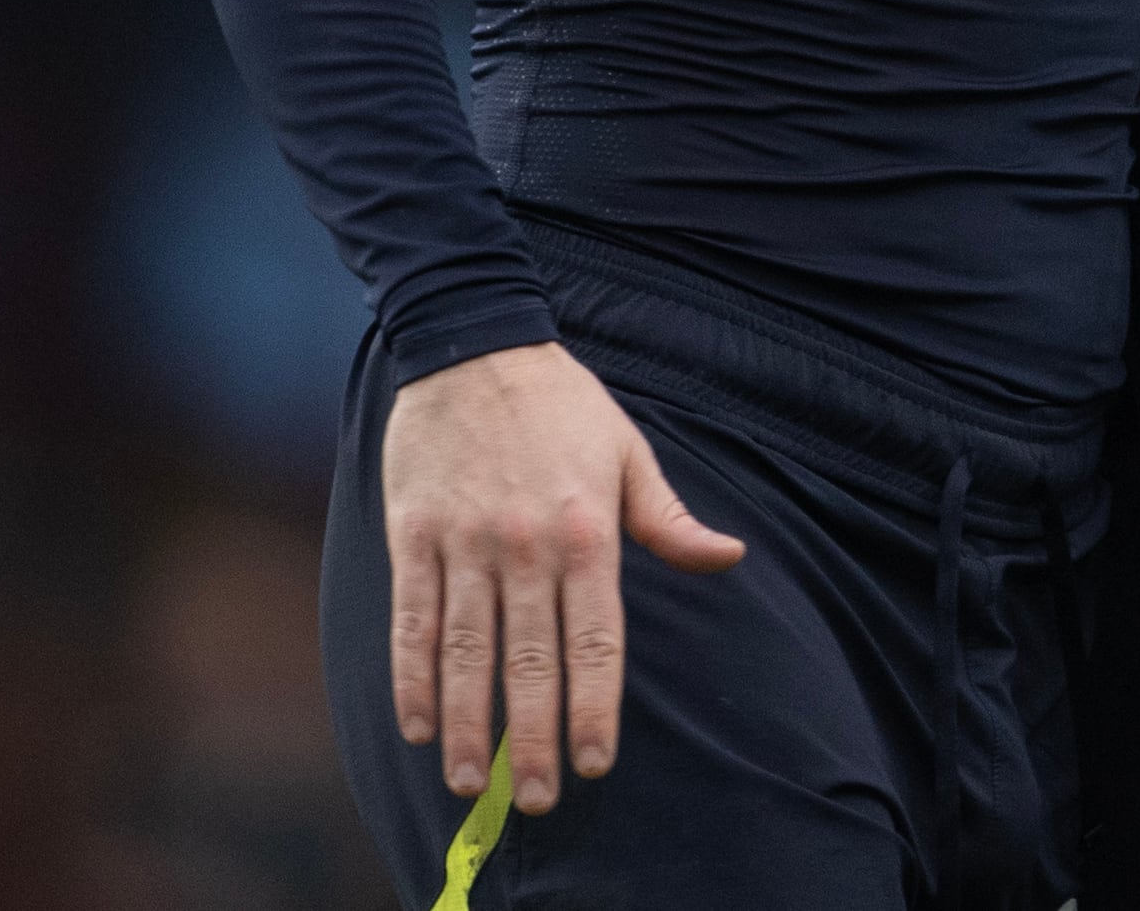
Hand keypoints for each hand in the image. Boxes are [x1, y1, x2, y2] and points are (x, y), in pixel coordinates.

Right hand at [383, 343, 745, 812]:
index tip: (594, 764)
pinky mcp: (412, 533)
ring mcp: (465, 540)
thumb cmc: (564, 403)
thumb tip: (730, 557)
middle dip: (531, 740)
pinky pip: (411, 619)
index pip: (595, 641)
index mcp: (588, 530)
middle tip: (535, 800)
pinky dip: (409, 677)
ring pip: (463, 652)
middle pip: (529, 662)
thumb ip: (670, 519)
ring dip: (464, 724)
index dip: (594, 708)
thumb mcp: (630, 452)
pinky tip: (414, 724)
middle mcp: (526, 544)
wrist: (474, 340)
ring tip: (467, 782)